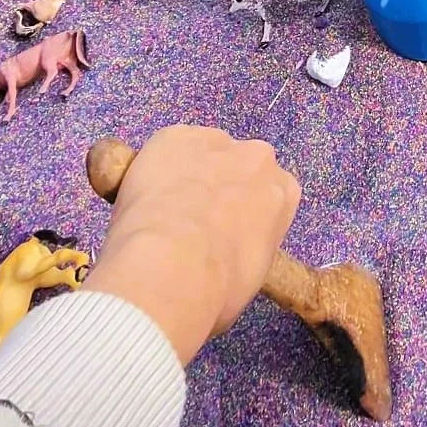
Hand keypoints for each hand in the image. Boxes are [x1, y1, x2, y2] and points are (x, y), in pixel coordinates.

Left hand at [85, 125, 299, 364]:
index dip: (245, 214)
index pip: (270, 196)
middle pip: (240, 167)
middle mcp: (257, 158)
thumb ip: (247, 249)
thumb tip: (223, 257)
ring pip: (201, 154)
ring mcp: (214, 142)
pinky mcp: (173, 137)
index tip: (226, 234)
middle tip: (193, 223)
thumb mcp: (250, 277)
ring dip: (188, 175)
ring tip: (161, 212)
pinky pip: (165, 149)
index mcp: (283, 193)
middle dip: (221, 187)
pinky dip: (153, 167)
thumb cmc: (218, 289)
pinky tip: (142, 198)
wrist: (170, 269)